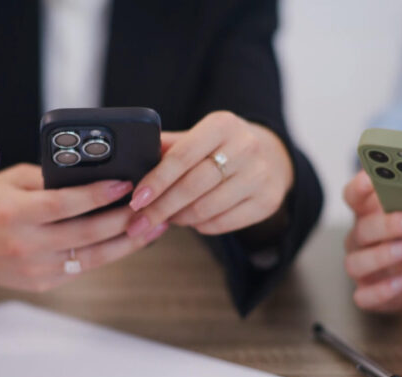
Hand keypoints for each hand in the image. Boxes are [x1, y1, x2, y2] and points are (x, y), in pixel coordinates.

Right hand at [0, 164, 167, 291]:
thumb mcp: (9, 181)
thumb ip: (47, 177)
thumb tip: (89, 175)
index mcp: (14, 213)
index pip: (65, 204)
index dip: (99, 194)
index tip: (125, 183)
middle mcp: (26, 244)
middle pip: (87, 234)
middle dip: (125, 218)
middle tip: (149, 205)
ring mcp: (34, 268)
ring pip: (92, 257)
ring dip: (127, 242)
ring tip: (152, 227)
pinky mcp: (41, 283)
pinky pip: (82, 269)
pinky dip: (107, 255)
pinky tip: (126, 242)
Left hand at [126, 111, 293, 236]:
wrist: (272, 156)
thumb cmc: (222, 147)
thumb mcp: (198, 136)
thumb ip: (166, 146)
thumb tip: (129, 161)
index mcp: (223, 125)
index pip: (182, 157)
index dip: (156, 181)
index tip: (136, 199)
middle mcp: (246, 147)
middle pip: (192, 187)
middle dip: (161, 208)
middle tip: (139, 222)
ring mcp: (260, 176)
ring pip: (206, 209)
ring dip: (179, 218)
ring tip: (166, 218)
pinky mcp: (268, 201)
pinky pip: (223, 223)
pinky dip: (200, 226)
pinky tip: (191, 220)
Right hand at [343, 170, 401, 311]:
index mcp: (367, 214)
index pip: (352, 196)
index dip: (359, 188)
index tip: (372, 178)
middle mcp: (358, 239)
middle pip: (361, 229)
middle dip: (388, 225)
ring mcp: (359, 267)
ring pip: (356, 263)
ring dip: (381, 255)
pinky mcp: (366, 292)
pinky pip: (364, 295)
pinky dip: (382, 290)